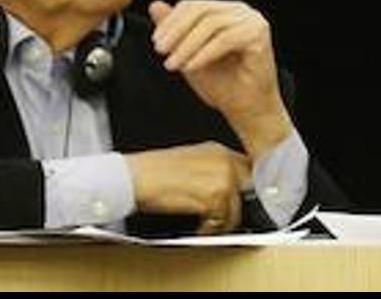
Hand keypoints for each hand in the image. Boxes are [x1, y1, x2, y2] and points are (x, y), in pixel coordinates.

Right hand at [124, 141, 250, 234]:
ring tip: (206, 226)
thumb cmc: (153, 172)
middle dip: (237, 206)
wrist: (133, 177)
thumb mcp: (190, 161)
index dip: (244, 189)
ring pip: (235, 210)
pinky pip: (221, 222)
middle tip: (224, 217)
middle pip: (247, 189)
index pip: (247, 170)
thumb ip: (212, 170)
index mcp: (218, 150)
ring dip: (221, 222)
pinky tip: (198, 228)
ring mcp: (221, 179)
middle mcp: (224, 162)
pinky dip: (209, 230)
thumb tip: (227, 189)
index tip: (240, 201)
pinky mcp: (212, 198)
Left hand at [149, 0, 293, 159]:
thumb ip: (176, 31)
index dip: (171, 21)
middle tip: (160, 50)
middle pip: (201, 10)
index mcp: (226, 11)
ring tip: (172, 64)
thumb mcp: (190, 55)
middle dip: (176, 30)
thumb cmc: (222, 85)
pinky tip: (190, 67)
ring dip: (187, 45)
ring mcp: (252, 21)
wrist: (248, 110)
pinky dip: (204, 53)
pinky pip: (225, 39)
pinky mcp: (258, 35)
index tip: (156, 42)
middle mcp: (241, 11)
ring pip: (211, 24)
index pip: (194, 6)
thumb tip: (154, 5)